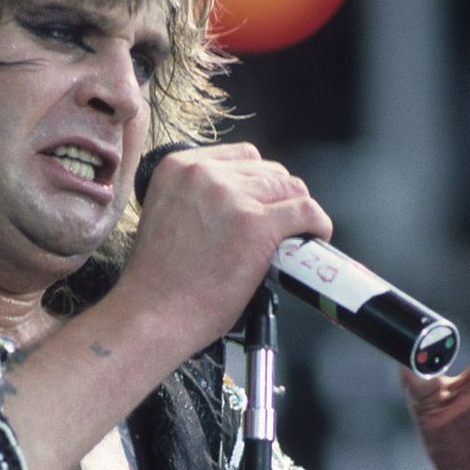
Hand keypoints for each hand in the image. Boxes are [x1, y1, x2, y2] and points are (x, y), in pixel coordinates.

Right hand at [114, 142, 331, 353]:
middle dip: (278, 198)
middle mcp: (205, 174)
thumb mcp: (169, 213)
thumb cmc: (158, 279)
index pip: (242, 156)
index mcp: (179, 167)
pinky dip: (316, 225)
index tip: (261, 202)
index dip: (259, 182)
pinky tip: (313, 238)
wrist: (153, 314)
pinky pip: (306, 211)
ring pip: (291, 188)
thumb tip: (243, 200)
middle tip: (278, 226)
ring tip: (293, 236)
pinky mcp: (257, 225)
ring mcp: (233, 197)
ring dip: (297, 211)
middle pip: (269, 170)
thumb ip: (201, 197)